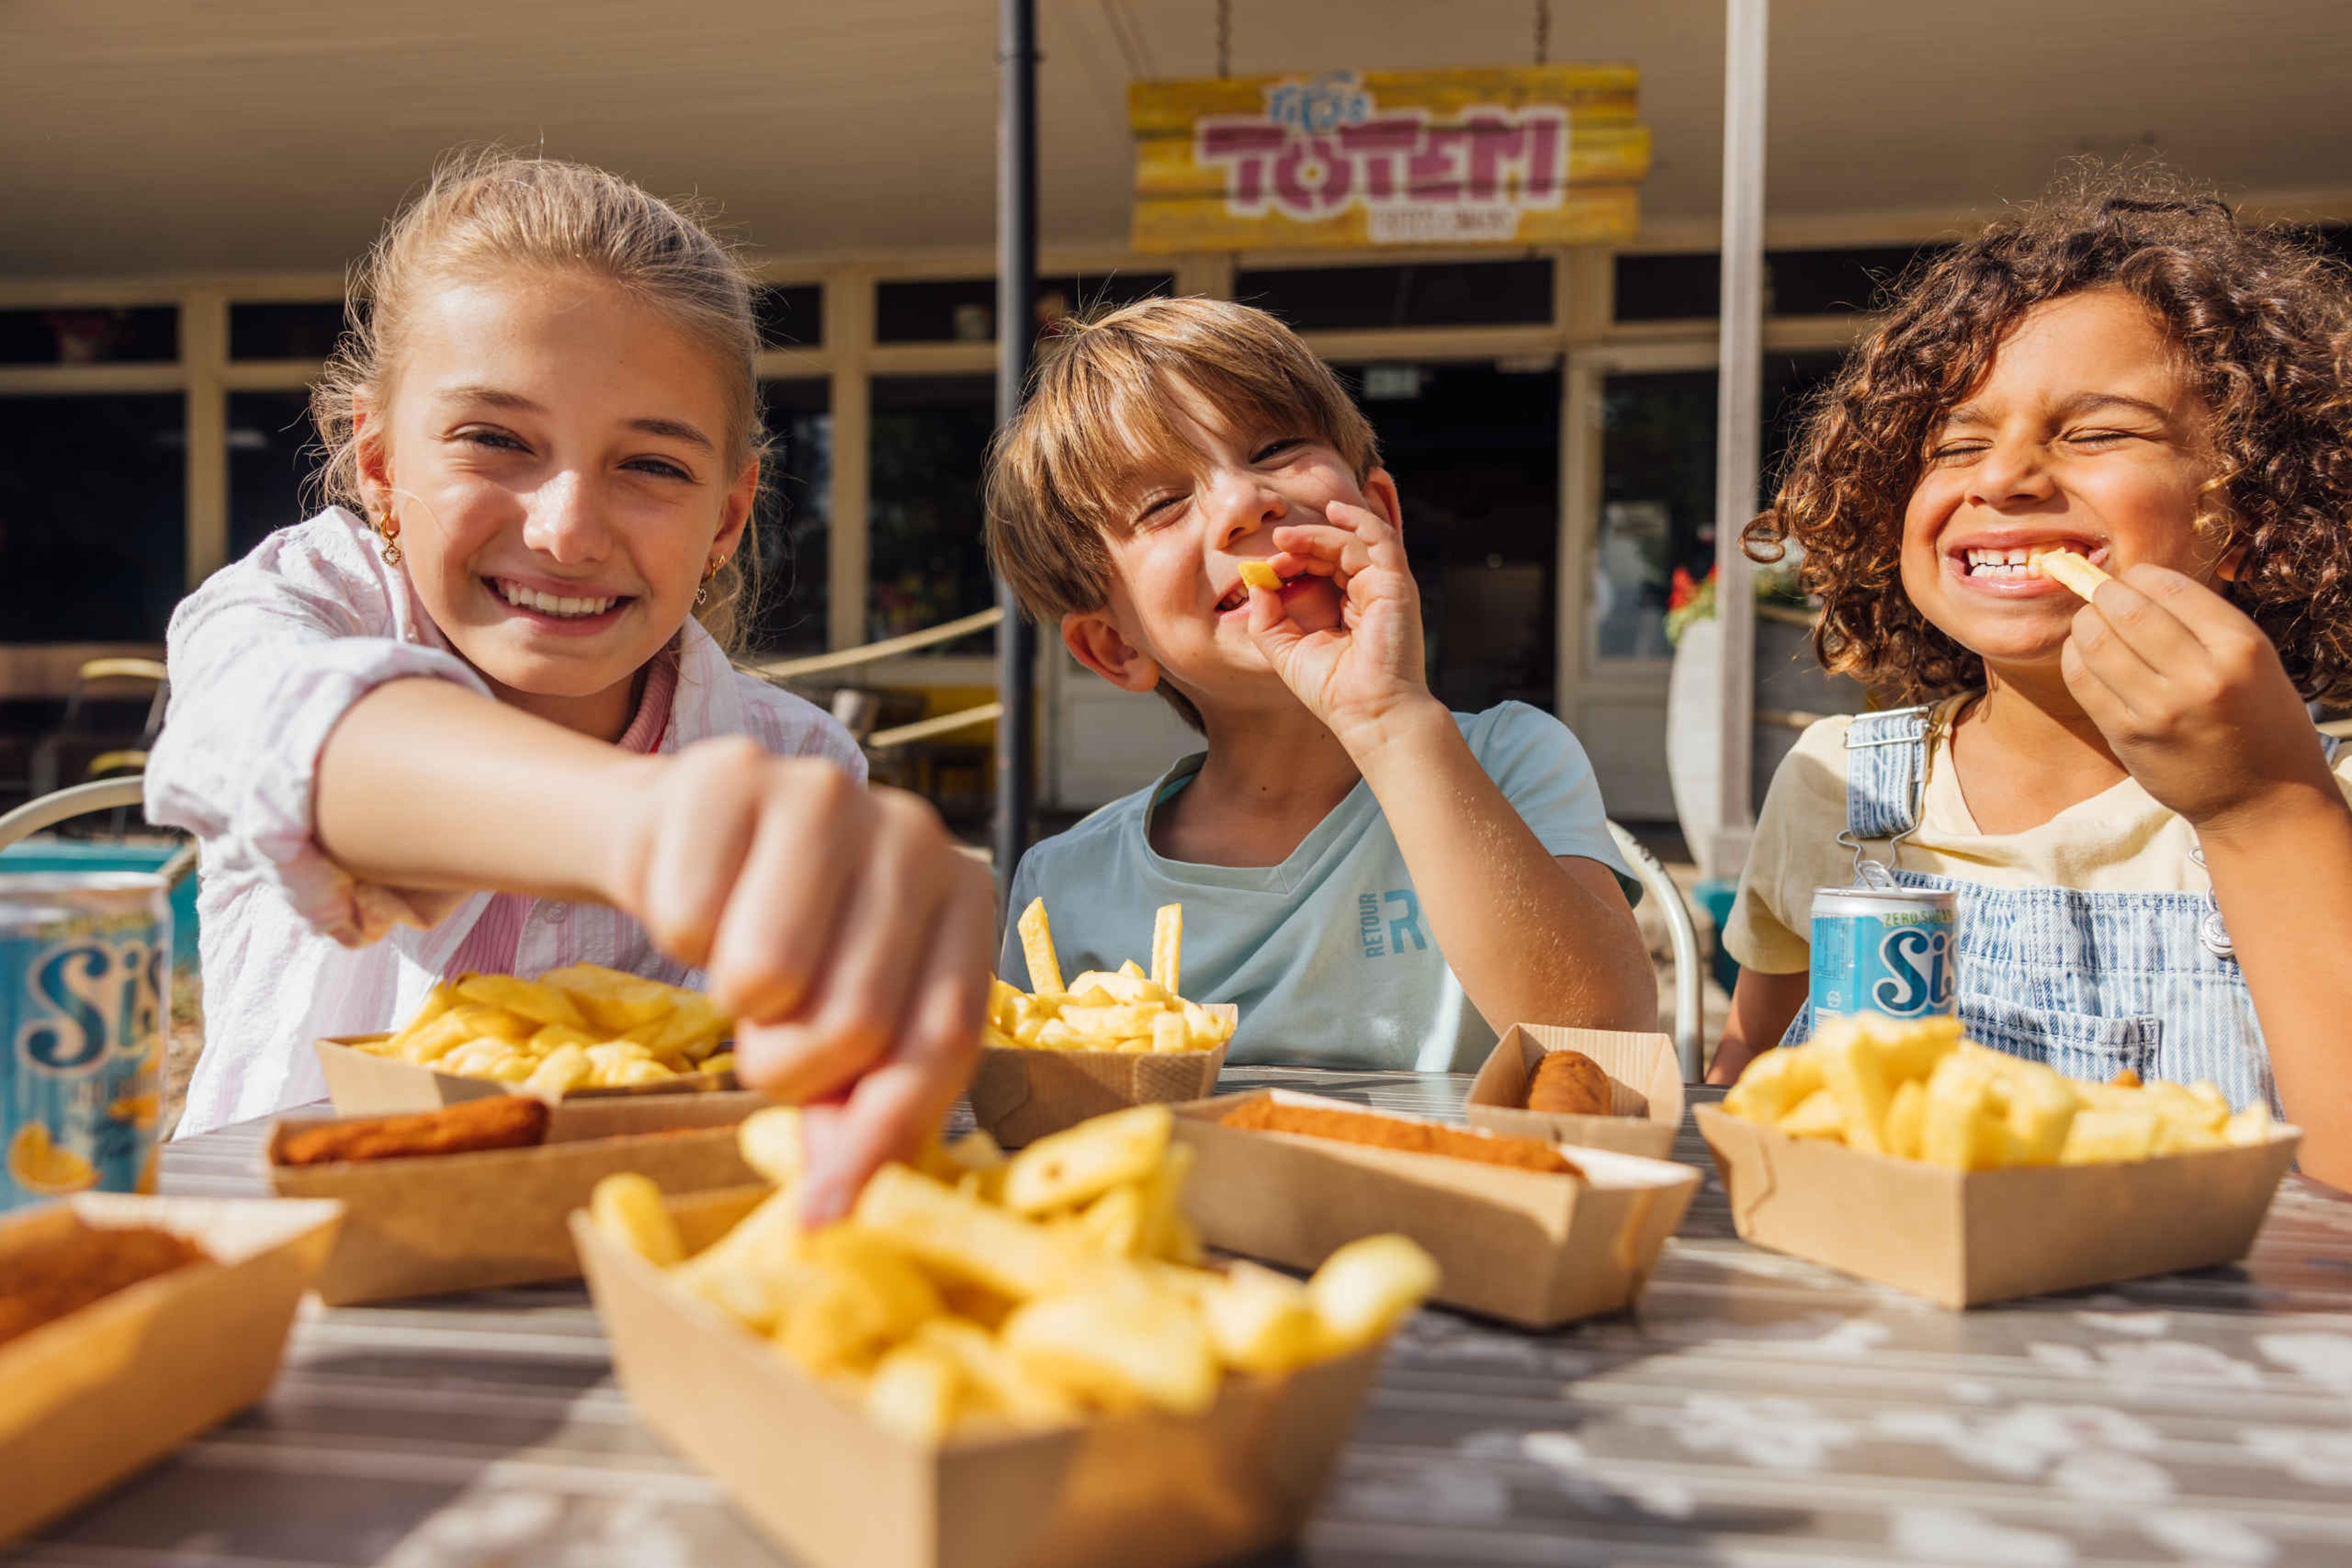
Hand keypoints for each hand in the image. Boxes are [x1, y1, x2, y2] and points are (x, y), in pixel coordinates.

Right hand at [606, 739, 991, 1221]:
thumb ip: (857, 1110)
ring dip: (732, 1005)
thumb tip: (832, 1211)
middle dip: (790, 1065)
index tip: (827, 1212)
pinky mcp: (730, 774)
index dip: (882, 1135)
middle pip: (855, 1021)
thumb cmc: (788, 945)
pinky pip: (688, 919)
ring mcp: (828, 792)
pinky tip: (702, 900)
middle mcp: (916, 833)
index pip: (943, 1038)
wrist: (688, 843)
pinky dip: (677, 933)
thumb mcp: (842, 1024)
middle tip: (770, 1031)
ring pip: (767, 977)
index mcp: (964, 897)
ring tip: (741, 965)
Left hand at [1245, 499, 1436, 751]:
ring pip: (1355, 539)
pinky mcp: (1396, 584)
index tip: (1266, 569)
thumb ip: (1268, 617)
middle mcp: (1369, 593)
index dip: (1294, 560)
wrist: (1368, 714)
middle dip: (1304, 542)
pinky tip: (1333, 512)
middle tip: (1275, 543)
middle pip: (1337, 549)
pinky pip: (1379, 539)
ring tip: (1287, 536)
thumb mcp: (1285, 649)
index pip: (1323, 567)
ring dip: (1320, 532)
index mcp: (1348, 607)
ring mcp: (1384, 586)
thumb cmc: (1334, 690)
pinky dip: (1358, 520)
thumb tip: (1256, 582)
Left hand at [2060, 564, 2333, 831]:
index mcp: (2241, 648)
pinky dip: (2074, 657)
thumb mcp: (2251, 662)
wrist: (2261, 799)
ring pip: (2097, 643)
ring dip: (2085, 623)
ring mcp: (2161, 710)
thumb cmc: (2258, 720)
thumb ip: (2203, 624)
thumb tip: (2136, 584)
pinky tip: (2081, 652)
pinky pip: (2082, 681)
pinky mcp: (2129, 736)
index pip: (2171, 588)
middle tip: (2102, 594)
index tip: (2132, 578)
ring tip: (2090, 621)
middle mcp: (2202, 677)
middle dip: (2105, 594)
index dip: (2140, 575)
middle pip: (2128, 611)